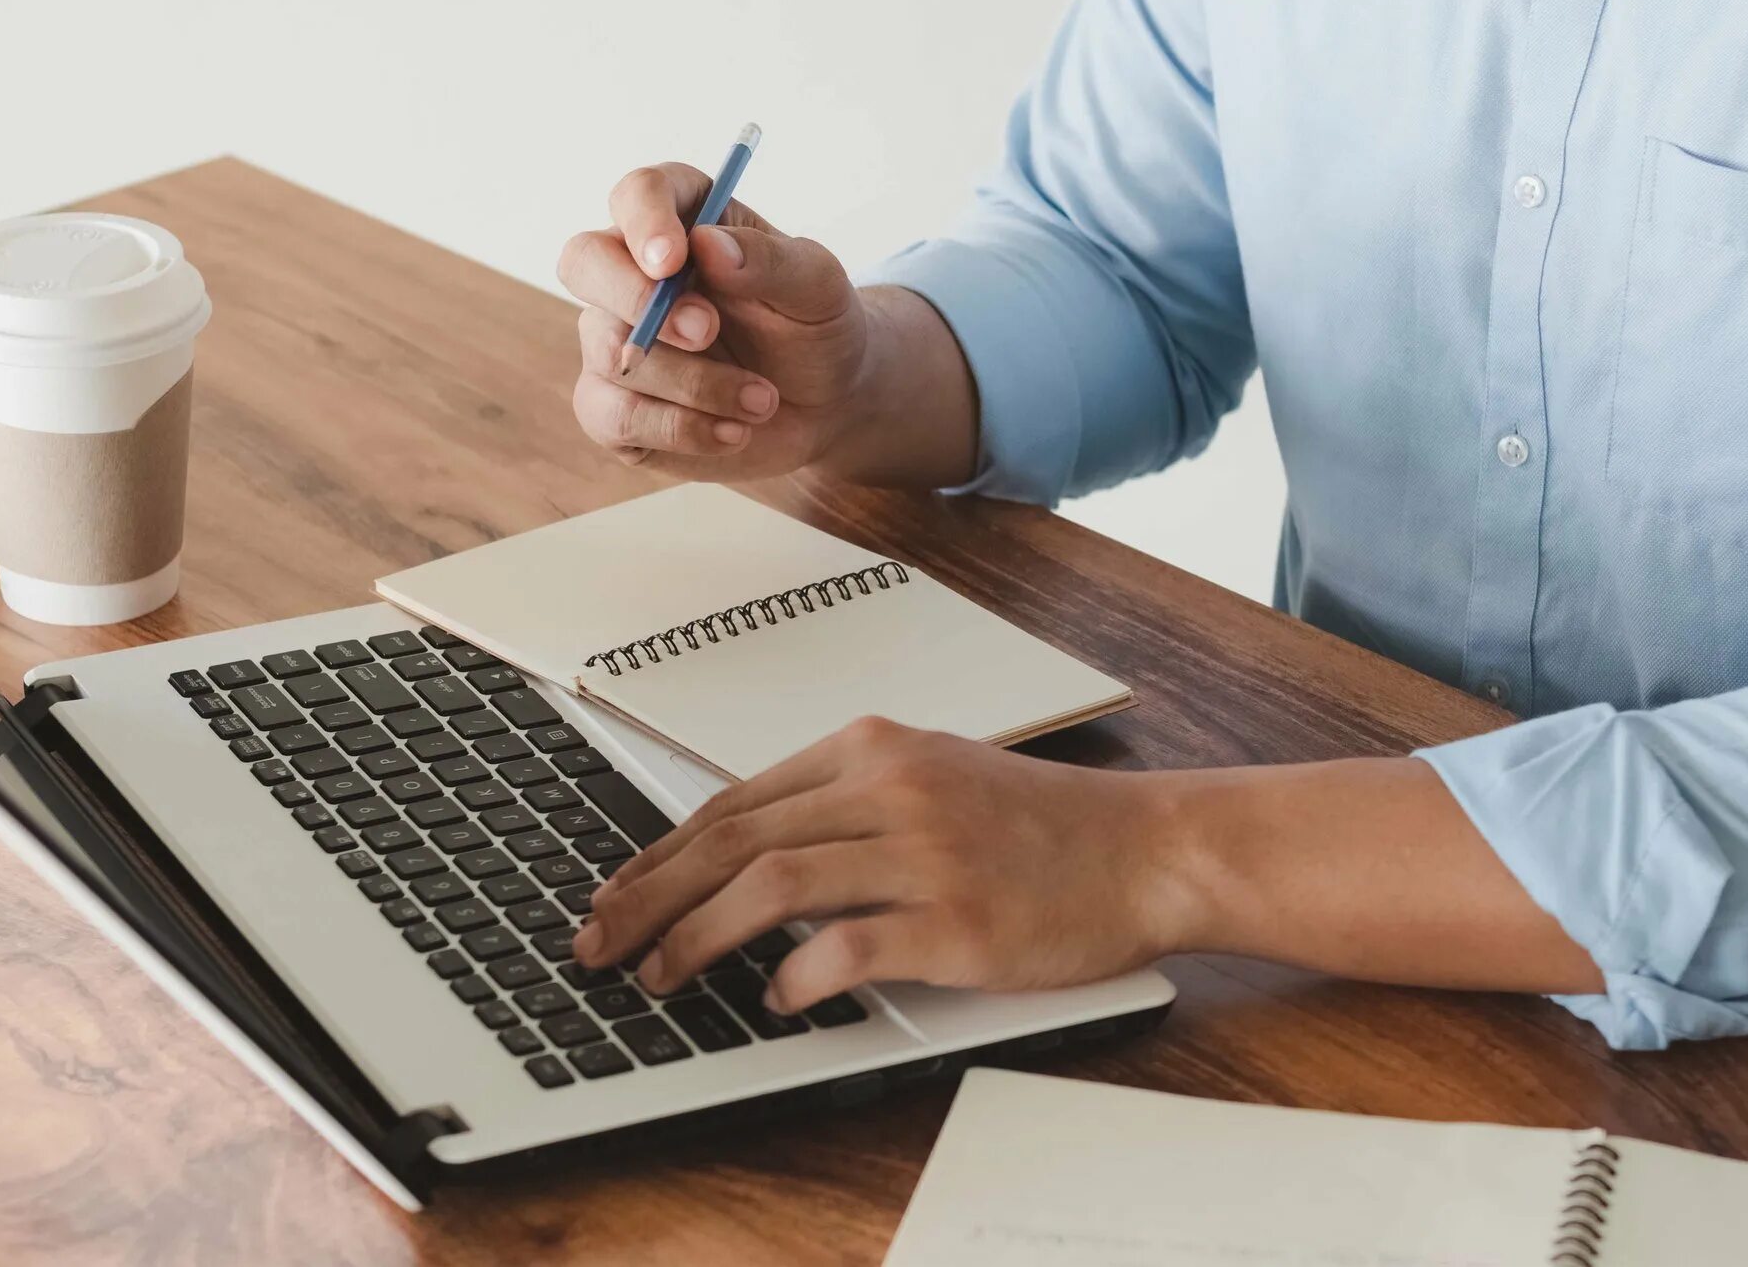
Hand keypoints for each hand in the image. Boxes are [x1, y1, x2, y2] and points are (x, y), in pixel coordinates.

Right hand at [556, 163, 875, 478]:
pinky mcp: (615, 407)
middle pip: (583, 262)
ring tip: (763, 401)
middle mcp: (634, 273)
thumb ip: (771, 261)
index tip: (672, 259)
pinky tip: (734, 432)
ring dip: (694, 384)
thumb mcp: (818, 288)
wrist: (827, 404)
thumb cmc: (816, 328)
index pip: (637, 194)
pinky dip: (679, 430)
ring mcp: (617, 340)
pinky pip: (612, 417)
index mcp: (683, 220)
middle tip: (705, 331)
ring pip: (612, 352)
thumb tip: (708, 245)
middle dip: (637, 300)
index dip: (643, 221)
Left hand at [571, 718, 1195, 1015]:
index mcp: (873, 748)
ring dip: (697, 938)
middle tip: (600, 943)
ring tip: (659, 978)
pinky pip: (848, 947)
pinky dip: (796, 976)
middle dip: (650, 896)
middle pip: (733, 839)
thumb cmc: (1042, 826)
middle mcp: (890, 788)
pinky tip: (774, 1000)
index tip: (616, 894)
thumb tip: (744, 852)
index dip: (660, 854)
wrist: (1147, 849)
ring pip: (772, 885)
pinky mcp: (957, 919)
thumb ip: (844, 801)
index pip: (734, 800)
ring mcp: (924, 852)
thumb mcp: (934, 776)